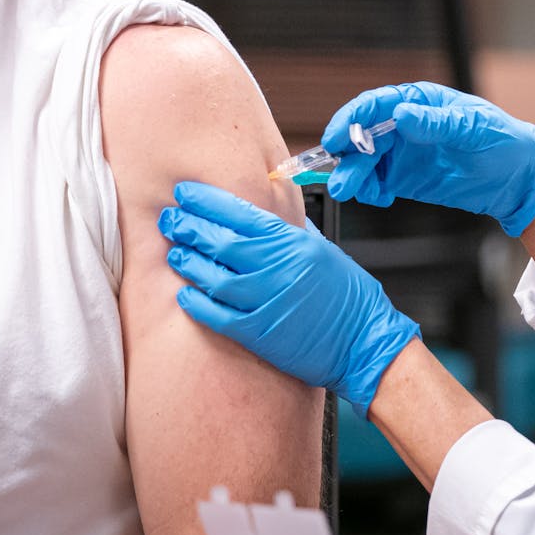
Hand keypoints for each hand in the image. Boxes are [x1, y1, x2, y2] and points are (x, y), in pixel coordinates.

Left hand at [158, 181, 419, 415]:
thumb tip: (259, 207)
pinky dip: (197, 303)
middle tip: (169, 220)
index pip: (238, 212)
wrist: (365, 341)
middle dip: (189, 226)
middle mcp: (277, 267)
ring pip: (214, 276)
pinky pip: (219, 315)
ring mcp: (268, 301)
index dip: (206, 200)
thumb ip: (287, 229)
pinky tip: (184, 293)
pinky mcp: (261, 333)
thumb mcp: (320, 249)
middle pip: (220, 241)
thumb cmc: (346, 294)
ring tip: (175, 252)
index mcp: (292, 242)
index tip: (184, 193)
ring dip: (188, 262)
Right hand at [323, 82, 534, 236]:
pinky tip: (378, 197)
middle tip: (340, 177)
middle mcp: (403, 125)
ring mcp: (402, 153)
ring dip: (353, 175)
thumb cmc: (504, 142)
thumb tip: (402, 114)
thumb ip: (436, 123)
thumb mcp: (473, 129)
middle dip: (346, 155)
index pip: (374, 105)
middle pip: (361, 135)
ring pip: (363, 161)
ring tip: (349, 191)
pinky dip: (369, 190)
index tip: (337, 138)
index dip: (351, 119)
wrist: (520, 180)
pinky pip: (376, 183)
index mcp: (418, 102)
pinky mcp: (404, 179)